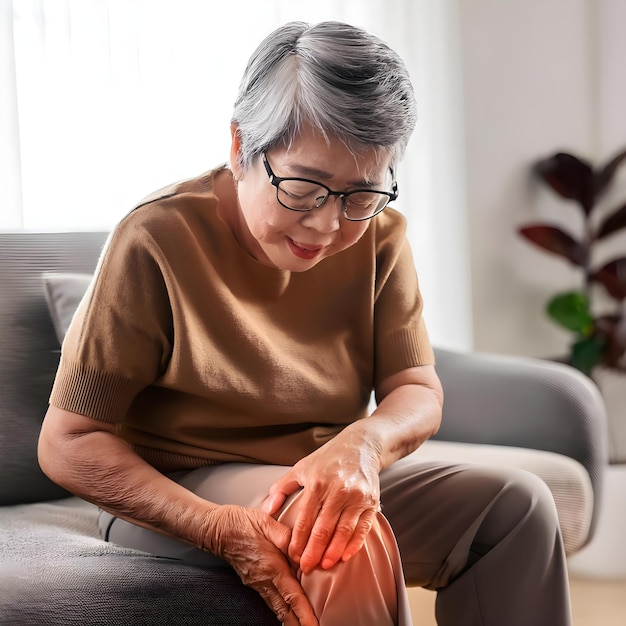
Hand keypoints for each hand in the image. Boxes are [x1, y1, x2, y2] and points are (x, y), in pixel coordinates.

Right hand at [205, 504, 317, 625]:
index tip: (314, 625)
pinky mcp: (253, 582)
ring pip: (277, 608)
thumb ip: (288, 538)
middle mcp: (264, 580)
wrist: (217, 529)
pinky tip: (289, 611)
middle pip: (285, 610)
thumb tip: (304, 553)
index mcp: (271, 567)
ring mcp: (258, 583)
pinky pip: (271, 601)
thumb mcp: (267, 524)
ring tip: (304, 625)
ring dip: (291, 620)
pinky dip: (282, 610)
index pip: (292, 596)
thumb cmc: (242, 524)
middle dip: (299, 623)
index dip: (304, 613)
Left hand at [261, 433, 380, 574]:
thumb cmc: (327, 459)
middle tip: (306, 568)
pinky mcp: (371, 501)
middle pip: (324, 529)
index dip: (298, 541)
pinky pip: (362, 527)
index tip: (293, 556)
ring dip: (333, 552)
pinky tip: (345, 556)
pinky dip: (354, 544)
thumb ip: (282, 488)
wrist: (360, 445)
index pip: (305, 519)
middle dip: (313, 552)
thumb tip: (267, 510)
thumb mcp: (301, 467)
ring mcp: (356, 496)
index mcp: (317, 483)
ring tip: (324, 566)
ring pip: (343, 531)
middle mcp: (337, 490)